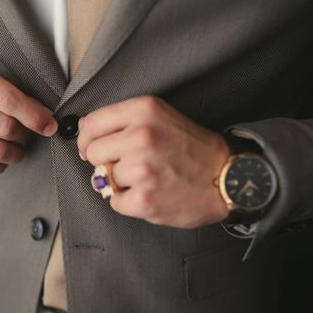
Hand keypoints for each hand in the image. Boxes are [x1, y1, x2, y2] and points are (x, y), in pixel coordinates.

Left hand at [77, 96, 230, 228]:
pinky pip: (114, 201)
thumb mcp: (161, 117)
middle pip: (93, 152)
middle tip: (128, 164)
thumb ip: (123, 121)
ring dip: (120, 182)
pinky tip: (149, 193)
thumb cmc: (194, 149)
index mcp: (143, 111)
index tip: (93, 147)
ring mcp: (142, 169)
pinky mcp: (144, 199)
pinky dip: (128, 202)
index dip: (88, 139)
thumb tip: (85, 130)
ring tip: (147, 178)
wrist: (227, 178)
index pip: (91, 123)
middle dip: (105, 161)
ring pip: (103, 178)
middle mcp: (141, 136)